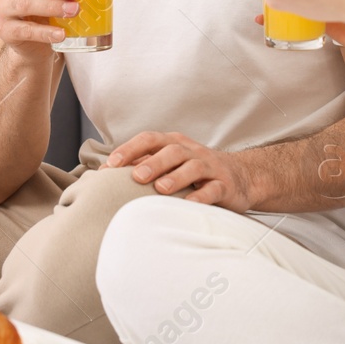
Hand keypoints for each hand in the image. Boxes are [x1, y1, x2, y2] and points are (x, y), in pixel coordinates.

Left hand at [106, 131, 254, 210]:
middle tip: (136, 176)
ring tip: (161, 189)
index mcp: (174, 143)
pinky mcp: (225, 185)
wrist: (240, 177)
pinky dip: (201, 196)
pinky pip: (213, 189)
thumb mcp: (170, 163)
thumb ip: (143, 164)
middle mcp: (192, 151)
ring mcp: (210, 167)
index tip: (111, 165)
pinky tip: (190, 204)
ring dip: (176, 177)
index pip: (150, 139)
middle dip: (153, 163)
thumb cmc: (195, 172)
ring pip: (193, 167)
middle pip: (172, 151)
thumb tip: (104, 172)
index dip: (130, 149)